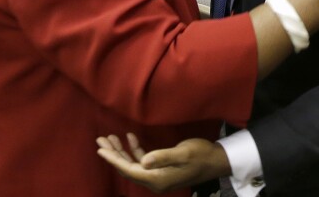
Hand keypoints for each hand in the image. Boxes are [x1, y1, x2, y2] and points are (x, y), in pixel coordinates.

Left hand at [96, 133, 229, 192]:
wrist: (217, 161)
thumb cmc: (201, 155)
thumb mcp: (183, 154)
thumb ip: (162, 157)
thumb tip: (143, 161)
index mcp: (158, 179)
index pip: (130, 170)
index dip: (114, 159)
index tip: (100, 149)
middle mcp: (155, 181)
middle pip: (128, 169)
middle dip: (114, 154)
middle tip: (101, 140)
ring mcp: (158, 176)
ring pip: (134, 165)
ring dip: (122, 152)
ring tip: (111, 137)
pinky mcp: (162, 170)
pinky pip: (143, 163)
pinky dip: (135, 151)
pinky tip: (131, 139)